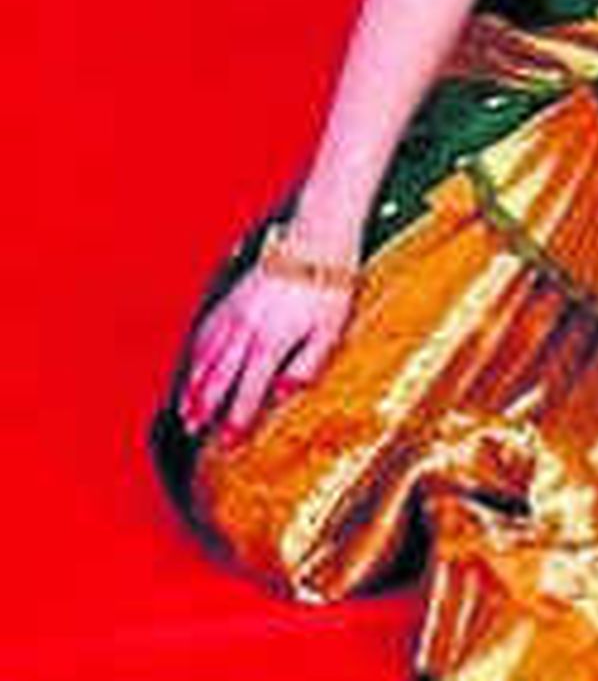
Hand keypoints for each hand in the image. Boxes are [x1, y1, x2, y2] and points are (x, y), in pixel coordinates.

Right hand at [178, 258, 353, 439]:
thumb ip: (307, 366)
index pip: (248, 389)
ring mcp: (234, 313)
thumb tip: (286, 393)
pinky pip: (205, 330)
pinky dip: (194, 354)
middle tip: (194, 431)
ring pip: (205, 356)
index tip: (229, 440)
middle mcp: (246, 330)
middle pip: (217, 377)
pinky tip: (191, 365)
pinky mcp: (232, 297)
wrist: (316, 242)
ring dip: (193, 386)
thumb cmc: (328, 287)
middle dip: (204, 408)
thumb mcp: (329, 332)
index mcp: (270, 342)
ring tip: (185, 410)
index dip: (237, 417)